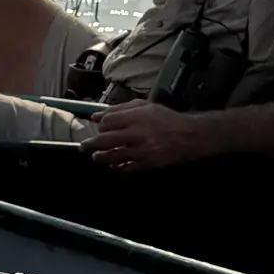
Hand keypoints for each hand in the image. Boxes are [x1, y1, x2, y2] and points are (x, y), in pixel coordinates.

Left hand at [86, 100, 215, 171]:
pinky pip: (127, 167)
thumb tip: (96, 116)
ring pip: (114, 156)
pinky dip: (118, 166)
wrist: (189, 136)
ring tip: (96, 156)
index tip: (100, 127)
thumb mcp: (144, 106)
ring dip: (101, 157)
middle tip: (84, 146)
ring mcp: (142, 151)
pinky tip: (113, 165)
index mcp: (137, 117)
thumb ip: (119, 109)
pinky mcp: (148, 163)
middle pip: (106, 140)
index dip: (101, 125)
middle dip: (91, 144)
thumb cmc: (165, 118)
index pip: (108, 122)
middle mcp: (138, 134)